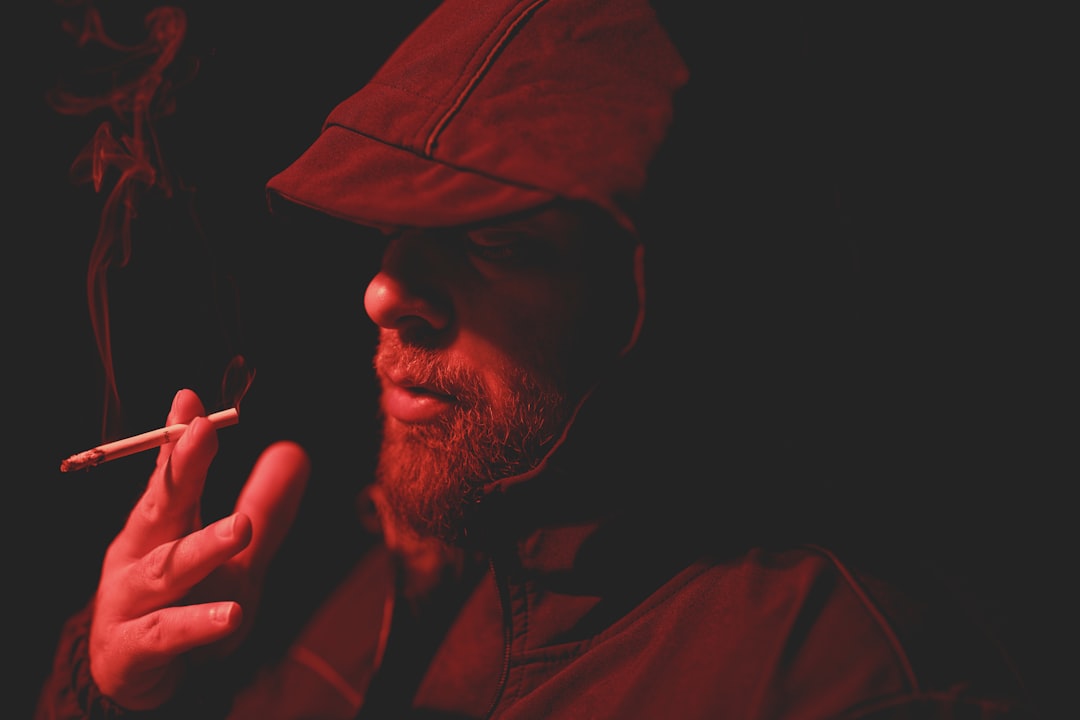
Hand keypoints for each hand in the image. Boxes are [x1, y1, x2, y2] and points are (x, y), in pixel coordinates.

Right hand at [88, 389, 308, 709]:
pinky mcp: (134, 649)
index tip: (190, 400)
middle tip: (203, 433)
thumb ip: (264, 506)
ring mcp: (130, 602)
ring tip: (239, 527)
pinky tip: (232, 615)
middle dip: (181, 468)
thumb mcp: (231, 553)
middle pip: (160, 506)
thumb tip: (295, 451)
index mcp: (159, 524)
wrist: (131, 675)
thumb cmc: (183, 600)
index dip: (179, 438)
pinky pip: (168, 633)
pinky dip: (198, 623)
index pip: (170, 474)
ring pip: (166, 569)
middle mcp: (138, 555)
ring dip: (202, 546)